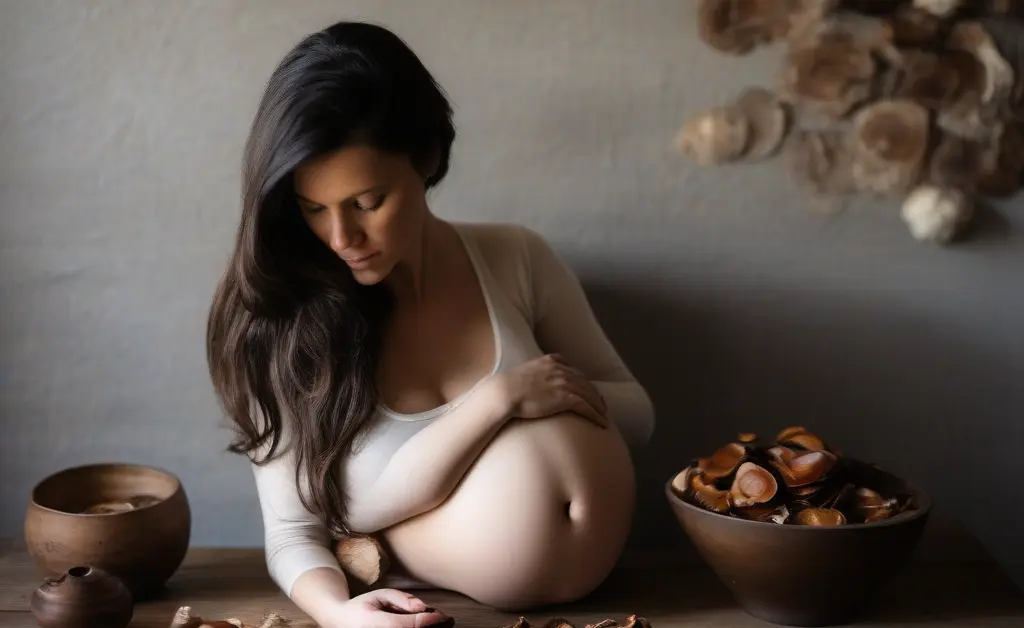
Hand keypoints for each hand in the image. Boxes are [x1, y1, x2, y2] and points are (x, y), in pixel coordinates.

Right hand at [329, 589, 451, 627]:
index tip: (442, 615)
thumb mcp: (379, 595)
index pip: (408, 625)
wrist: (340, 621)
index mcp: (374, 623)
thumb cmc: (361, 607)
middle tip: (441, 619)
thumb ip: (401, 599)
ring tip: (430, 622)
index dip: (428, 620)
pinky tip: (418, 626)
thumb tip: (422, 606)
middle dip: (428, 627)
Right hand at [492, 354, 608, 427]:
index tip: (588, 390)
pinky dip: (596, 415)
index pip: (574, 371)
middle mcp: (561, 370)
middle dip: (595, 393)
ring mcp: (564, 383)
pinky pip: (587, 407)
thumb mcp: (524, 371)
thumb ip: (534, 371)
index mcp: (551, 362)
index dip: (584, 382)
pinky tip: (602, 423)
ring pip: (589, 394)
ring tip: (604, 415)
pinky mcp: (565, 398)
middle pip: (585, 382)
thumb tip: (534, 379)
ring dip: (599, 406)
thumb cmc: (508, 386)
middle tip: (602, 404)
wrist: (504, 392)